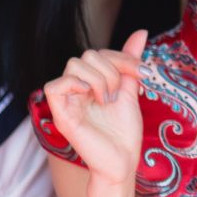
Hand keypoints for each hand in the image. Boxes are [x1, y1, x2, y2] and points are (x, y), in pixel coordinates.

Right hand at [41, 30, 148, 186]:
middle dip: (112, 68)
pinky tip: (93, 97)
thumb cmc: (124, 133)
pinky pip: (53, 86)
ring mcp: (67, 102)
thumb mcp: (131, 90)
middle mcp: (76, 91)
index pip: (99, 53)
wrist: (123, 163)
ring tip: (108, 99)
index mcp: (90, 84)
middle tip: (121, 92)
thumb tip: (141, 33)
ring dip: (99, 78)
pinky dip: (75, 84)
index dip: (122, 57)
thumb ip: (130, 63)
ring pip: (73, 65)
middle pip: (86, 55)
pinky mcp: (62, 115)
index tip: (142, 73)